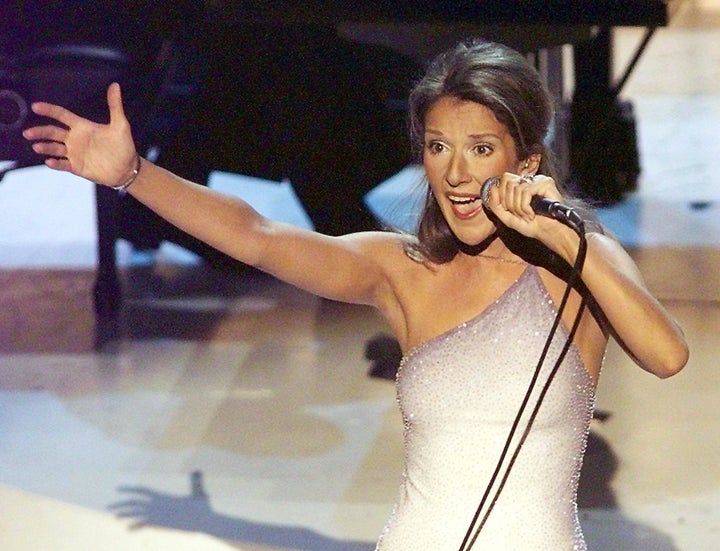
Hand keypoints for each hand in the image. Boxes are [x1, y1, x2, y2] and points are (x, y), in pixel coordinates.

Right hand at [22, 82, 137, 187]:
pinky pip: (63, 164)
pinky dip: (56, 163)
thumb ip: (115, 105)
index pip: (61, 115)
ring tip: (37, 146)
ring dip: (45, 147)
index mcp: (82, 126)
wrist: (127, 169)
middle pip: (52, 132)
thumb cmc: (124, 146)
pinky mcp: (77, 166)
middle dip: (40, 131)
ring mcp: (74, 153)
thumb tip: (115, 85)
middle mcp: (75, 139)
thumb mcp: (120, 124)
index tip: (35, 106)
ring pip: (54, 148)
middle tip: (28, 132)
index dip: (49, 110)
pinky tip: (50, 161)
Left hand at [484, 171, 565, 239]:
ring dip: (519, 207)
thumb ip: (495, 204)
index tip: (510, 209)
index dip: (503, 195)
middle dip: (511, 204)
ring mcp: (538, 180)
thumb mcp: (507, 216)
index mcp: (521, 184)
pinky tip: (532, 214)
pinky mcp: (545, 183)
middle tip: (520, 214)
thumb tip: (493, 187)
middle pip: (509, 183)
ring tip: (527, 215)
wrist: (548, 232)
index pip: (505, 178)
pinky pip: (526, 191)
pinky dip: (525, 206)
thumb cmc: (531, 225)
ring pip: (517, 188)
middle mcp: (530, 180)